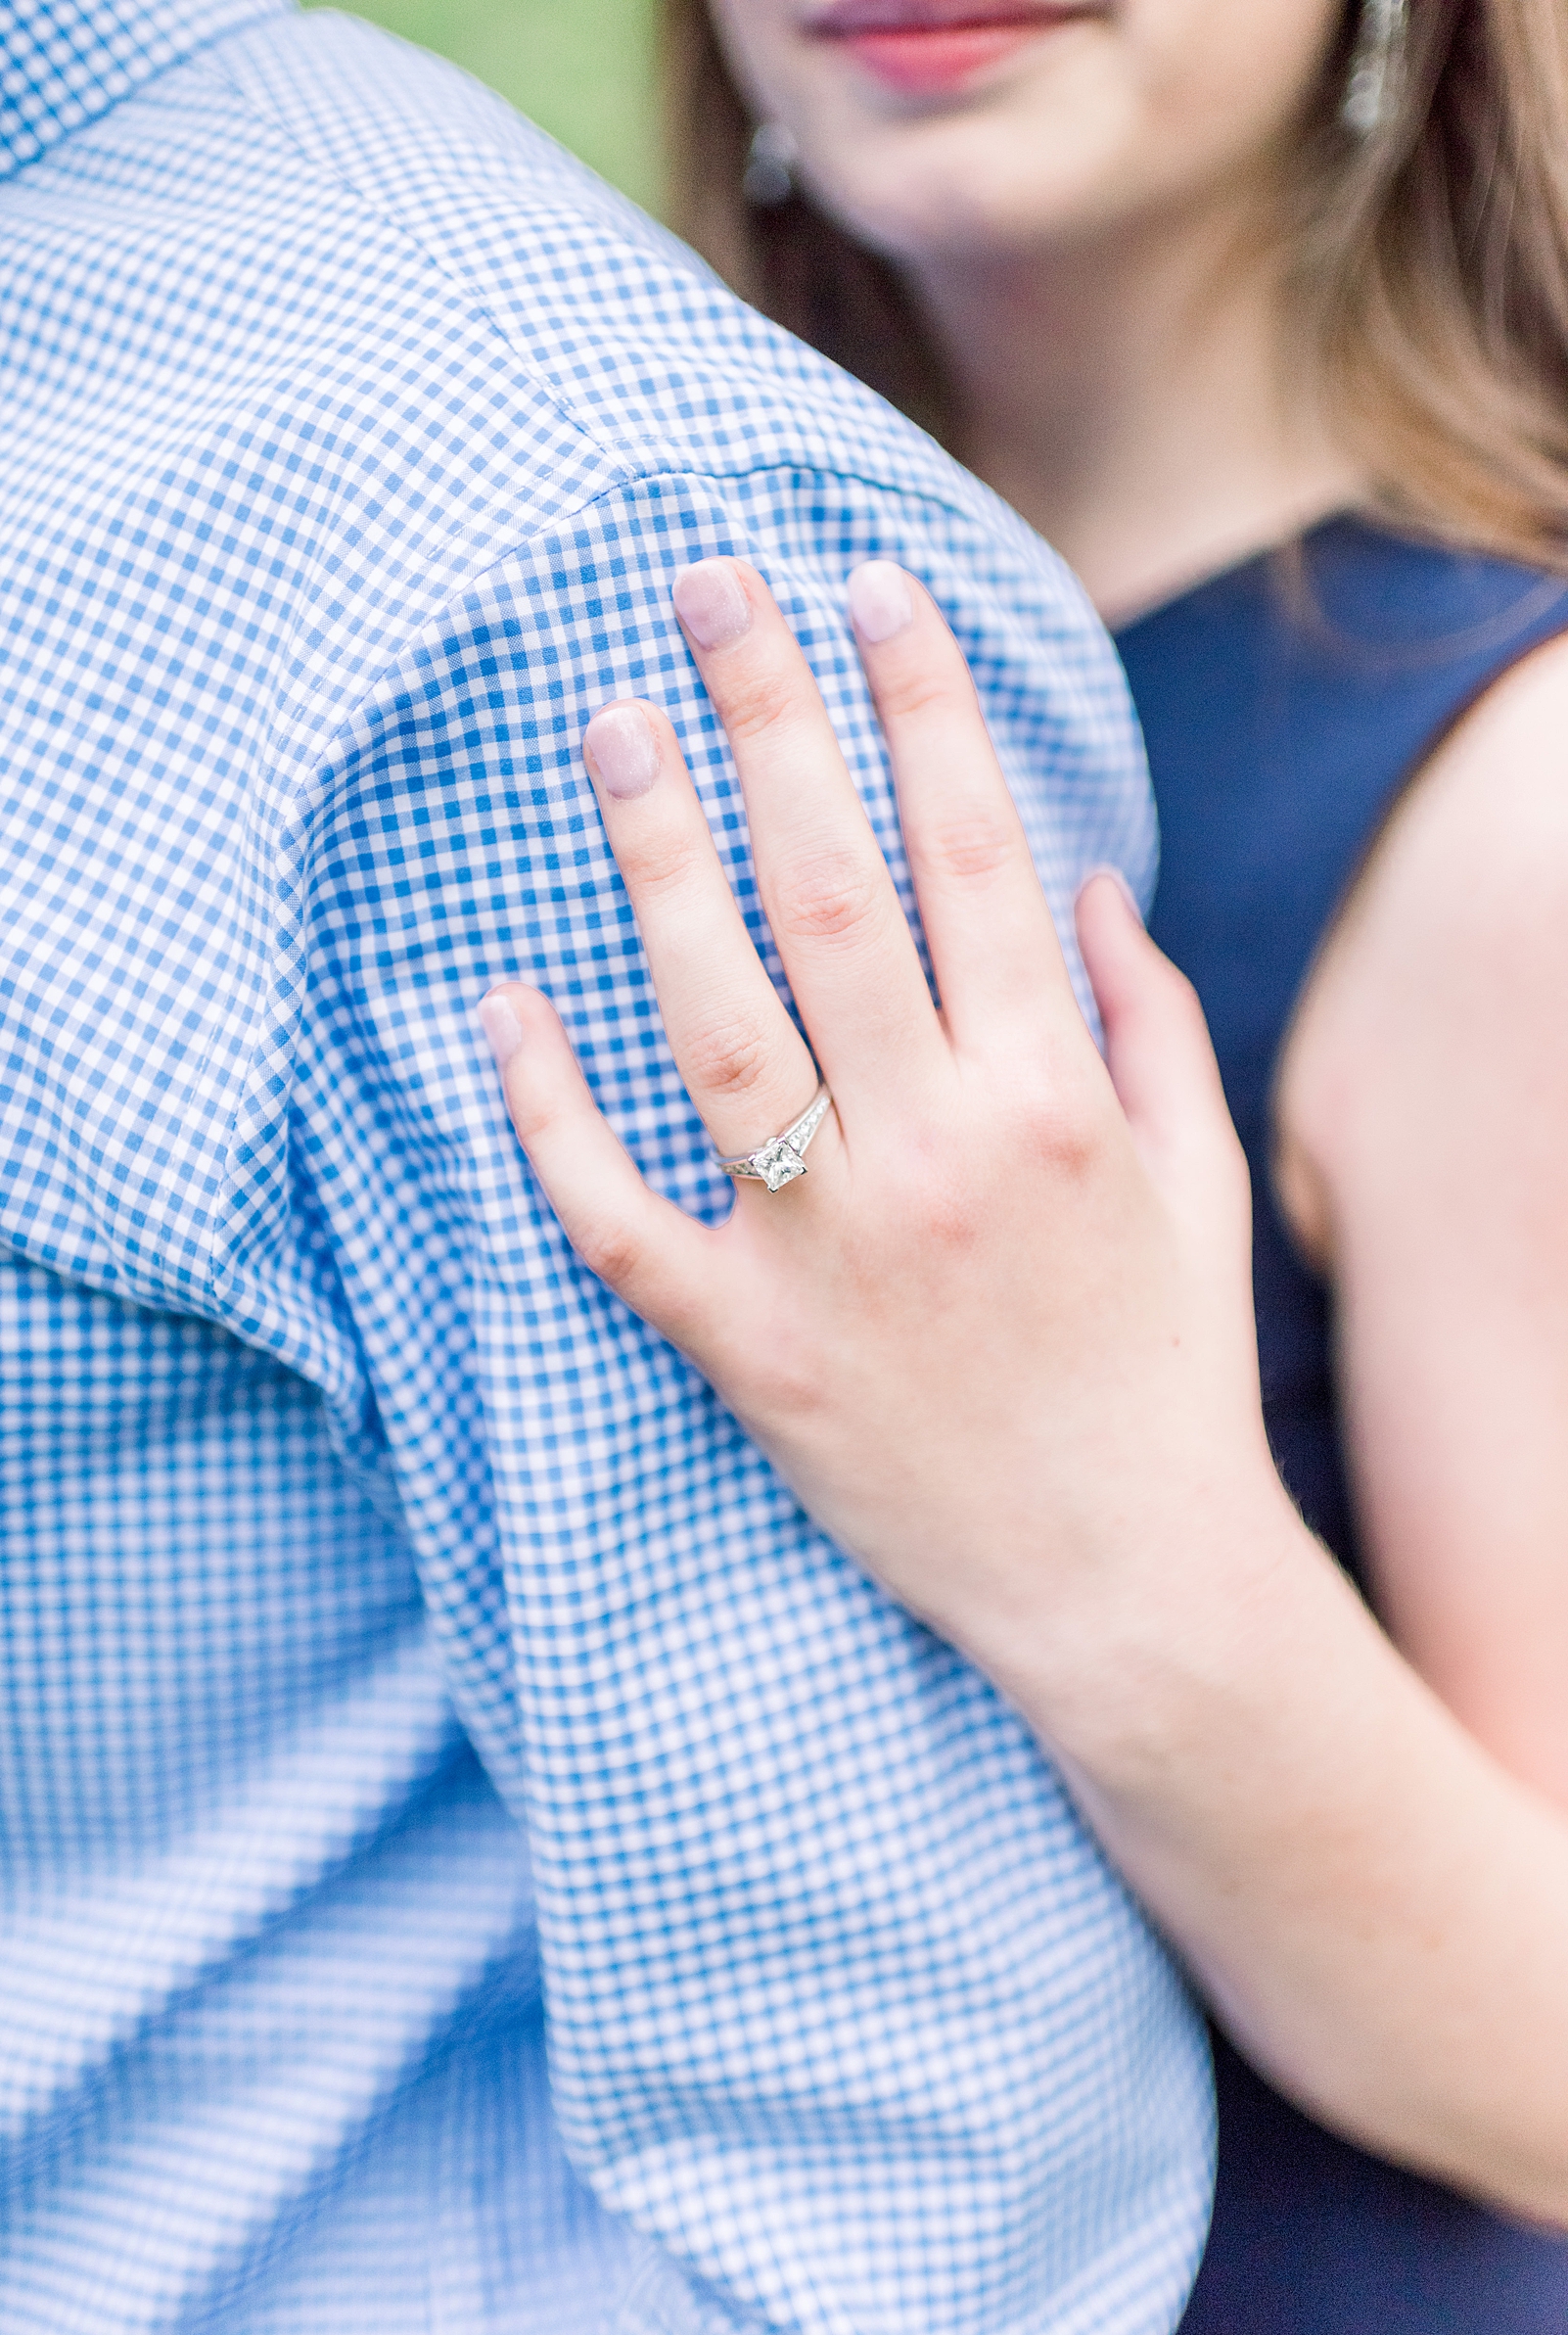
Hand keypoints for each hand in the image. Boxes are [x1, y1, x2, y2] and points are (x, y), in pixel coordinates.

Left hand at [481, 557, 1283, 1746]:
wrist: (1121, 1586)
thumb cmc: (1163, 1377)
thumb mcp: (1195, 1186)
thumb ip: (1147, 1022)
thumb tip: (1078, 883)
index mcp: (1052, 1101)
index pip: (972, 854)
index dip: (918, 705)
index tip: (866, 589)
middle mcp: (936, 1155)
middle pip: (831, 895)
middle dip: (768, 721)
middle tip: (705, 589)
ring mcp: (826, 1252)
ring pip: (715, 1022)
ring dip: (656, 865)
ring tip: (611, 731)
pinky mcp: (744, 1347)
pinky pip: (617, 1217)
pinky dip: (548, 1112)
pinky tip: (500, 1004)